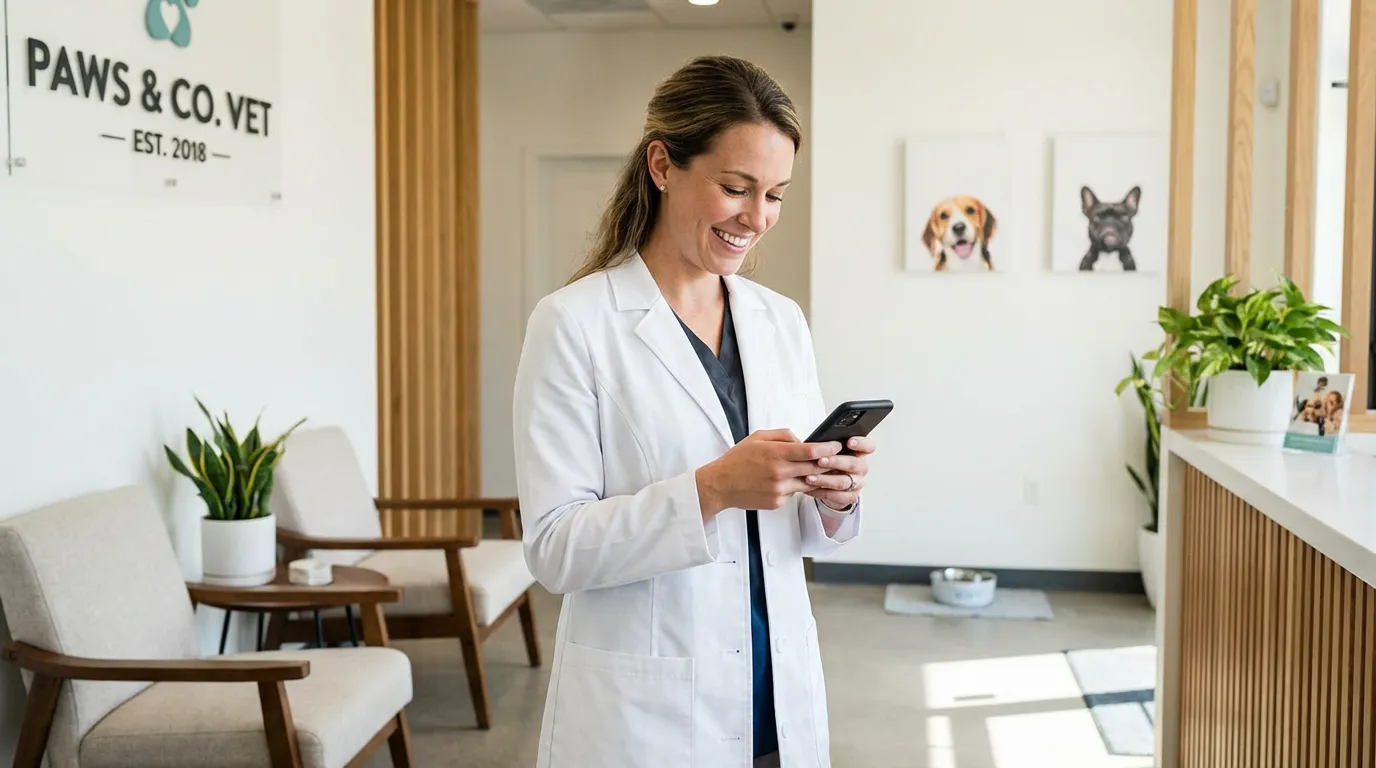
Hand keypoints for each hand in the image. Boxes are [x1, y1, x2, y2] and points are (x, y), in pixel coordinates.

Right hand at [696, 429, 842, 518]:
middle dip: (828, 463)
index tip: (837, 445)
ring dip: (816, 477)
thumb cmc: (738, 460)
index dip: (828, 448)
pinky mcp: (777, 502)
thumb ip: (783, 435)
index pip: (810, 451)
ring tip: (820, 470)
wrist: (720, 485)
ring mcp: (779, 489)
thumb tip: (803, 440)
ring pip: (808, 483)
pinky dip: (795, 487)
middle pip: (815, 468)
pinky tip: (789, 482)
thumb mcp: (758, 437)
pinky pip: (794, 493)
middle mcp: (779, 472)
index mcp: (775, 453)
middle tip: (839, 458)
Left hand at [804, 435, 875, 509]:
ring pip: (844, 482)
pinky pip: (838, 496)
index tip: (849, 442)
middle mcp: (861, 467)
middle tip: (820, 460)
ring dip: (825, 479)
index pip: (868, 446)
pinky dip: (822, 492)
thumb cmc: (830, 460)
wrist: (830, 482)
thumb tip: (816, 442)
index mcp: (860, 452)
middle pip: (854, 464)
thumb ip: (828, 444)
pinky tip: (810, 488)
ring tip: (809, 477)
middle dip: (836, 462)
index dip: (861, 444)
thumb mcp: (830, 449)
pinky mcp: (851, 496)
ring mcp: (858, 483)